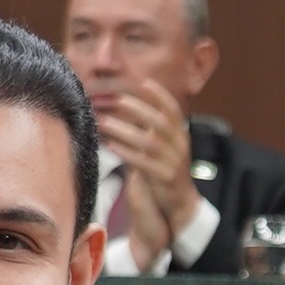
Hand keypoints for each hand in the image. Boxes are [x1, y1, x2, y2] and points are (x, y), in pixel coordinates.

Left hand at [92, 79, 200, 257]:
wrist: (180, 202)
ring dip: (126, 131)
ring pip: (150, 143)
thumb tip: (123, 105)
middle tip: (117, 100)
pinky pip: (144, 164)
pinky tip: (110, 146)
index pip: (173, 109)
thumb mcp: (163, 146)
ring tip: (104, 122)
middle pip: (160, 122)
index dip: (159, 95)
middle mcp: (180, 146)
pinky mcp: (165, 179)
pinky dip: (126, 153)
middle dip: (139, 109)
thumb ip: (148, 128)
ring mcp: (174, 163)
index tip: (142, 82)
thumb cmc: (165, 169)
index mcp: (180, 135)